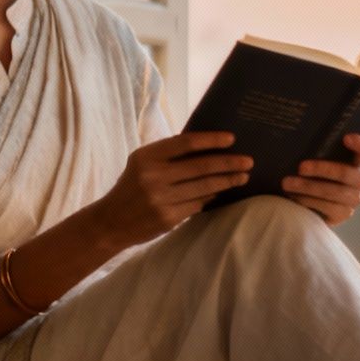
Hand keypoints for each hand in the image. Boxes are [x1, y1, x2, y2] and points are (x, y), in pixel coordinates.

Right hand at [90, 131, 252, 248]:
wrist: (111, 222)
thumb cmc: (132, 187)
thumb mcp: (142, 164)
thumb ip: (169, 155)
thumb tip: (208, 148)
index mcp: (147, 157)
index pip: (186, 143)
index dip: (211, 140)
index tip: (232, 139)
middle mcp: (153, 176)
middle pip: (201, 166)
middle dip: (228, 162)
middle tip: (248, 161)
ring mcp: (161, 199)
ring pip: (204, 187)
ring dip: (228, 181)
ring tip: (243, 176)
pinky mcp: (168, 218)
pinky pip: (198, 204)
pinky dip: (213, 196)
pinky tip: (223, 192)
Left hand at [280, 133, 359, 225]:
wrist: (304, 201)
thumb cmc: (310, 174)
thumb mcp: (313, 160)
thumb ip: (315, 151)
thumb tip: (298, 140)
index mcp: (354, 162)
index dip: (359, 145)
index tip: (346, 138)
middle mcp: (358, 180)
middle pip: (347, 173)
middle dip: (323, 169)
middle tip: (301, 167)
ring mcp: (353, 199)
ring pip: (336, 192)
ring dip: (309, 187)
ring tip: (287, 183)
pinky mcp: (342, 214)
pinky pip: (329, 208)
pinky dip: (309, 201)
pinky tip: (295, 198)